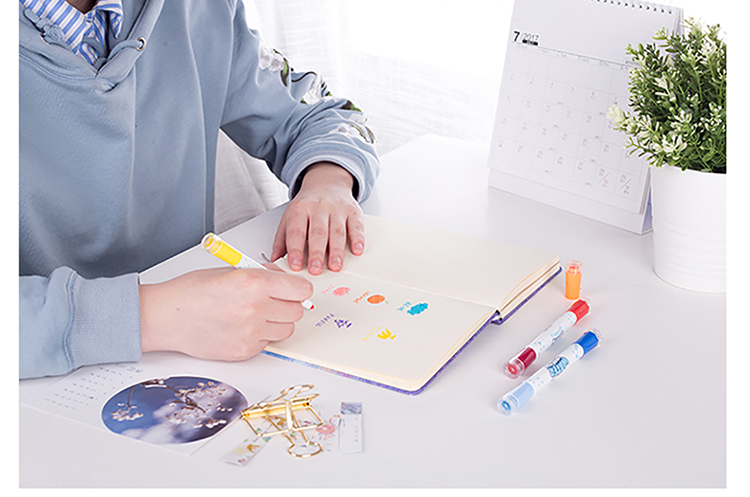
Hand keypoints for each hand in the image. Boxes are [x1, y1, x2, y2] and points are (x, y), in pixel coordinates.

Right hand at [139, 265, 312, 360]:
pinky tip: (241, 327)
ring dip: (277, 322)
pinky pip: (268, 343)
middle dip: (288, 305)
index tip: (293, 289)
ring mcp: (252, 333)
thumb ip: (263, 274)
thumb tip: (285, 279)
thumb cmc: (194, 291)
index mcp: (254, 283)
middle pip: (297, 311)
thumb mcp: (232, 270)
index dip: (298, 288)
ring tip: (255, 314)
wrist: (166, 317)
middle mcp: (256, 308)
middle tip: (272, 301)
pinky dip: (261, 336)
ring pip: (286, 329)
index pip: (302, 289)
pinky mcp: (245, 351)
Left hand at [271, 162, 364, 274]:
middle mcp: (318, 208)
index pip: (296, 232)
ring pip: (337, 232)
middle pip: (317, 233)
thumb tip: (274, 259)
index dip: (295, 250)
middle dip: (317, 253)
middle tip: (316, 269)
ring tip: (335, 266)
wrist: (327, 182)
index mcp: (299, 209)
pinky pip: (356, 225)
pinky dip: (358, 238)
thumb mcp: (289, 216)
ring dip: (337, 251)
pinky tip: (357, 250)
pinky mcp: (353, 211)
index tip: (295, 265)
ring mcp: (337, 209)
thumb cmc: (307, 205)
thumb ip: (282, 238)